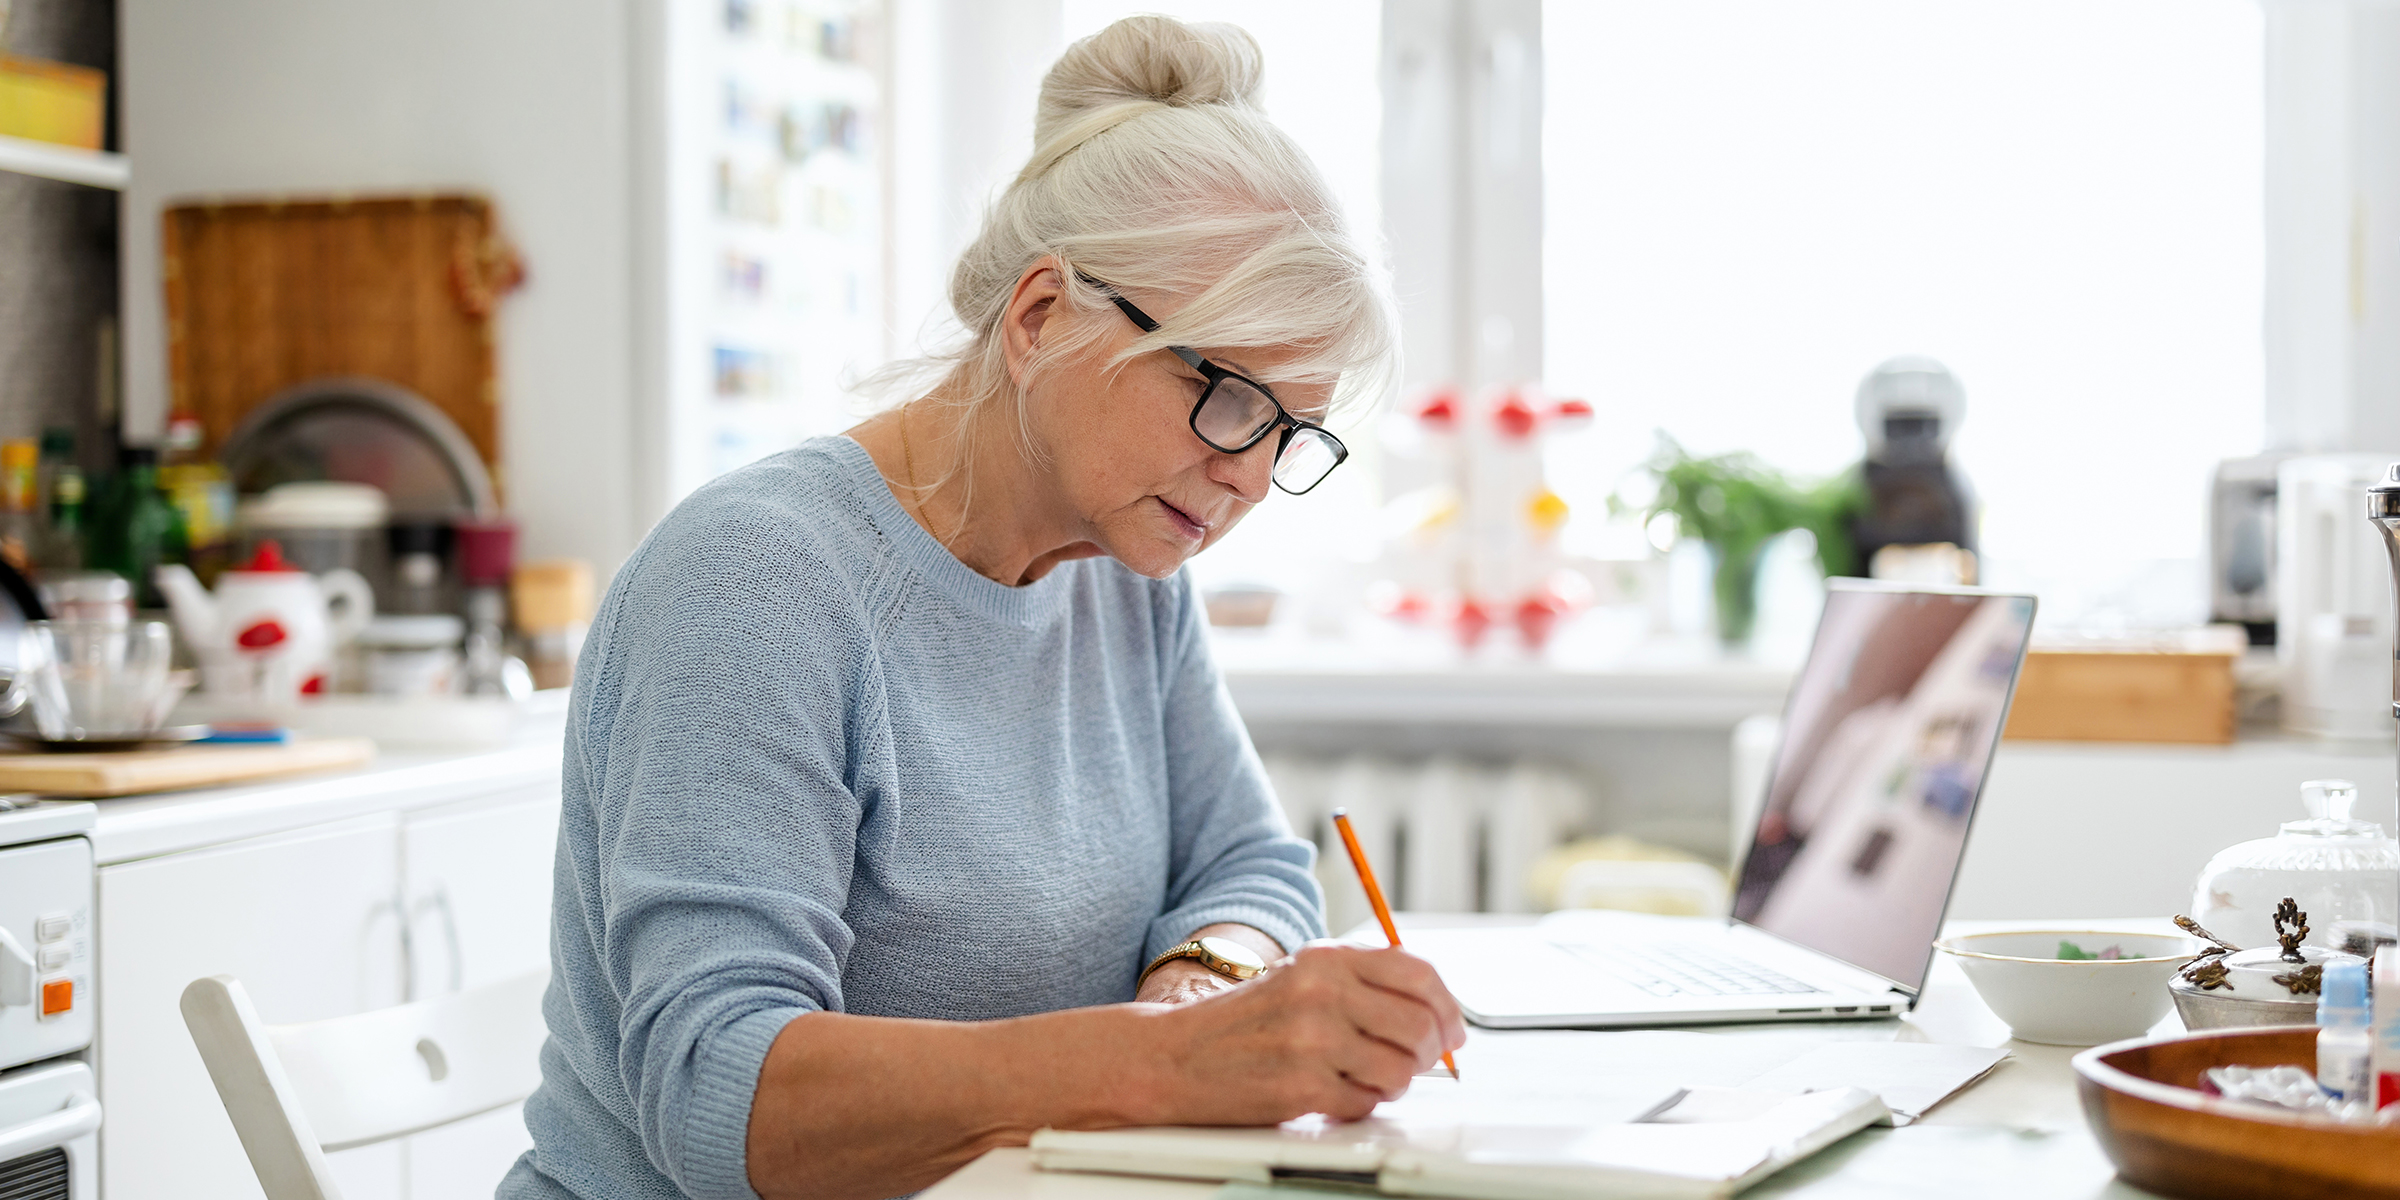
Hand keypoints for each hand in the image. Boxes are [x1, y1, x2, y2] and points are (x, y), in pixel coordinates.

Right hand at [1134, 942, 1466, 1125]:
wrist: (1174, 1057)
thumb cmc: (1244, 1023)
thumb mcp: (1301, 977)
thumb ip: (1362, 983)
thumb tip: (1436, 1012)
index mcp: (1326, 958)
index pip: (1417, 973)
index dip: (1447, 1005)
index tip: (1454, 1030)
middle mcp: (1321, 993)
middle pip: (1420, 1024)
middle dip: (1430, 1051)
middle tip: (1421, 1062)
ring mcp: (1312, 1041)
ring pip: (1400, 1069)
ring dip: (1394, 1082)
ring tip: (1367, 1078)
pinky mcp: (1302, 1087)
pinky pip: (1366, 1103)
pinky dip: (1360, 1104)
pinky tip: (1334, 1093)